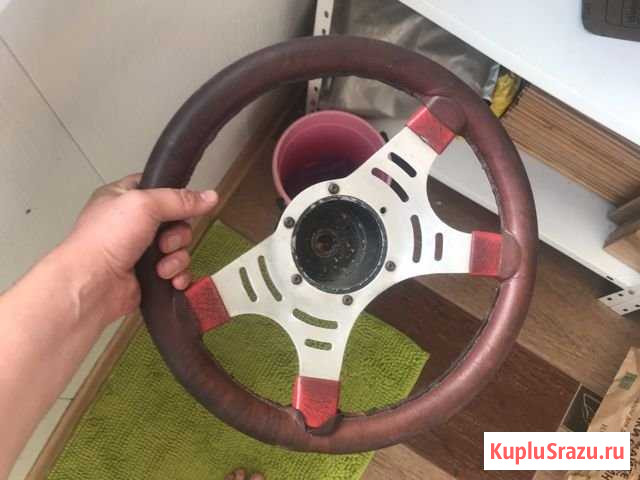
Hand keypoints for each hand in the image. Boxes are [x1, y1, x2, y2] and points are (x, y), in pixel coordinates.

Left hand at [62, 174, 217, 323]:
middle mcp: (132, 223)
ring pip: (179, 247)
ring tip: (161, 267)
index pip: (157, 188)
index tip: (185, 203)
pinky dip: (177, 275)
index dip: (173, 195)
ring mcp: (140, 251)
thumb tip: (212, 196)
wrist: (92, 284)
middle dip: (178, 234)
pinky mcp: (148, 275)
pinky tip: (170, 280)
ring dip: (176, 257)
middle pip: (175, 221)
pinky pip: (176, 271)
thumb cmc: (107, 238)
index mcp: (123, 198)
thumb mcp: (145, 204)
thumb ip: (180, 199)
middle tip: (164, 243)